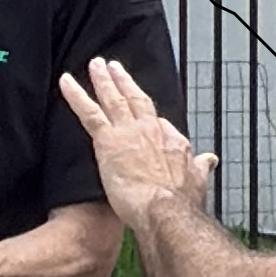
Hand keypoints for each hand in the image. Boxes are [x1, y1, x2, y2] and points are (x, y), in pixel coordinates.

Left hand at [61, 54, 214, 229]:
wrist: (166, 211)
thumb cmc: (180, 204)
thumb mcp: (198, 183)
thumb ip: (201, 168)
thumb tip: (209, 160)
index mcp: (172, 142)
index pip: (160, 123)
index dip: (151, 117)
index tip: (145, 113)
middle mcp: (151, 130)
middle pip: (136, 100)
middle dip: (125, 82)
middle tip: (115, 67)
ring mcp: (128, 132)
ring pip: (113, 99)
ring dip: (103, 80)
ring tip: (95, 65)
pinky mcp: (108, 139)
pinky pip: (89, 112)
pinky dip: (76, 95)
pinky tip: (65, 82)